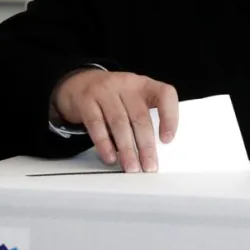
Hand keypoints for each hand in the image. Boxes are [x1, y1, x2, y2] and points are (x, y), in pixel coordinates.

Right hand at [53, 69, 177, 172]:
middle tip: (149, 166)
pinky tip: (110, 157)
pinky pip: (96, 124)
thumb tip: (152, 150)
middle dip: (146, 146)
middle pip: (140, 116)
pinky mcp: (86, 100)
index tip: (168, 139)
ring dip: (126, 149)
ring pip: (119, 122)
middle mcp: (126, 84)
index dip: (170, 117)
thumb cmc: (113, 96)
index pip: (165, 94)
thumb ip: (143, 117)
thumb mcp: (132, 99)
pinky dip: (104, 144)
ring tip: (131, 166)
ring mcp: (105, 90)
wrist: (79, 82)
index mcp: (144, 84)